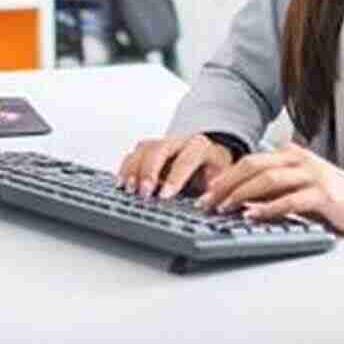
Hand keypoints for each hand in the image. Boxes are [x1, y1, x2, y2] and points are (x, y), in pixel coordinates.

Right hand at [116, 133, 233, 199]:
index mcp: (200, 147)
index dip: (175, 178)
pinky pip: (133, 154)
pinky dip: (125, 168)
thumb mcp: (222, 180)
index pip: (186, 159)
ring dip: (134, 169)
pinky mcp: (149, 151)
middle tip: (144, 192)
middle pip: (161, 148)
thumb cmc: (214, 172)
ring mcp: (162, 144)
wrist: (209, 160)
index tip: (165, 195)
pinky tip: (121, 183)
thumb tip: (210, 201)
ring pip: (144, 149)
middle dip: (150, 171)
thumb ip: (216, 189)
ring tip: (129, 189)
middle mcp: (180, 141)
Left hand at [196, 142, 343, 234]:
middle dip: (226, 184)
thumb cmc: (332, 197)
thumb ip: (273, 187)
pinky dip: (270, 207)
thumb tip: (237, 199)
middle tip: (206, 202)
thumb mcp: (298, 186)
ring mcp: (312, 174)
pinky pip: (291, 199)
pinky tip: (255, 215)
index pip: (249, 161)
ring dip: (242, 194)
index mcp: (290, 155)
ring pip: (269, 179)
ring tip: (224, 208)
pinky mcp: (324, 193)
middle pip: (253, 166)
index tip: (206, 194)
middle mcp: (299, 159)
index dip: (225, 177)